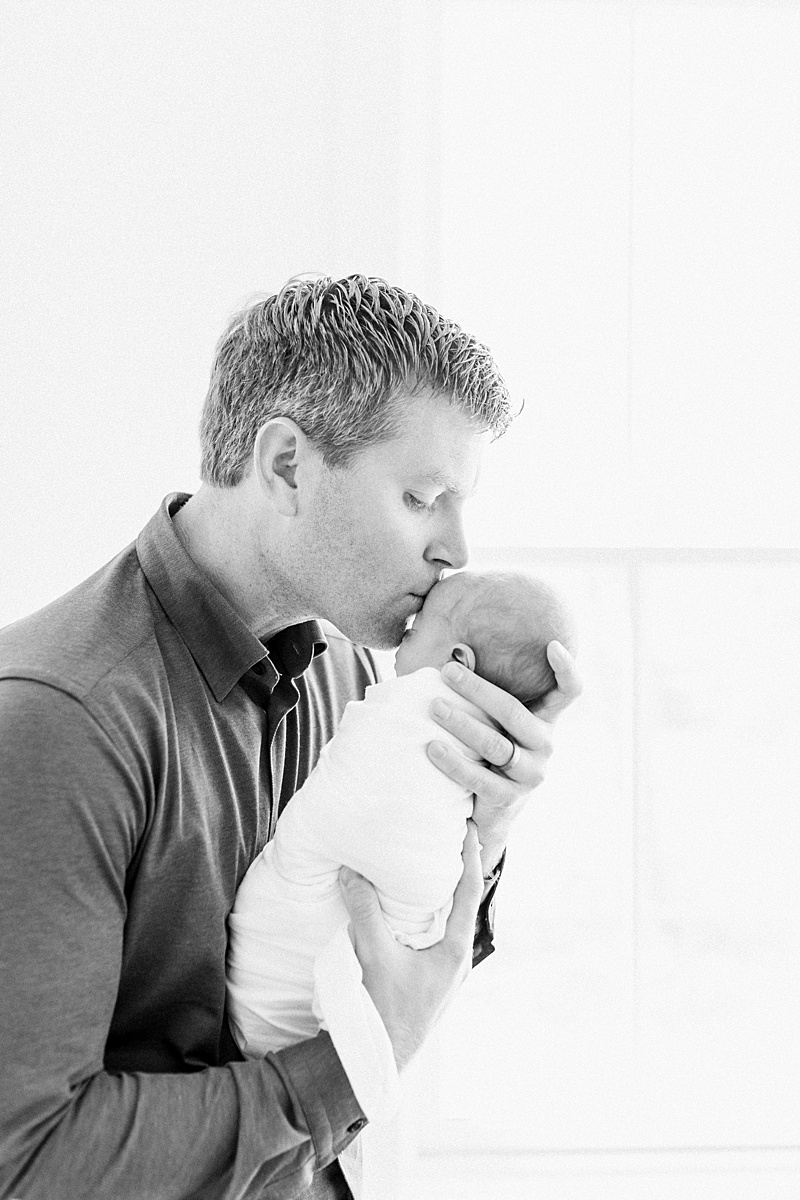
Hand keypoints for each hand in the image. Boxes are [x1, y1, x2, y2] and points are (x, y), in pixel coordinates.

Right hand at [338, 821, 483, 1070]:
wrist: (378, 1059)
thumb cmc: (384, 1010)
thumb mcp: (374, 954)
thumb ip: (365, 912)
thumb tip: (350, 873)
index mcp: (456, 950)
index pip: (470, 891)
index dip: (470, 856)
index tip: (467, 827)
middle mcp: (458, 959)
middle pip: (464, 903)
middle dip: (458, 869)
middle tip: (449, 837)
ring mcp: (446, 971)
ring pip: (450, 921)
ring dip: (442, 893)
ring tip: (432, 863)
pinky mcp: (431, 979)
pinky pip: (436, 936)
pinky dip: (428, 914)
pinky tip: (411, 907)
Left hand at [427, 641, 581, 873]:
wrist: (491, 810)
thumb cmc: (489, 751)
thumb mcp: (498, 722)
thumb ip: (489, 696)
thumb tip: (452, 655)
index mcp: (544, 721)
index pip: (569, 692)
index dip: (566, 669)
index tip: (551, 644)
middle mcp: (544, 745)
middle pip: (513, 712)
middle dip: (477, 689)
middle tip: (447, 671)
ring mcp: (529, 773)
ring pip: (494, 744)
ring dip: (461, 723)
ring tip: (434, 707)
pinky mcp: (508, 797)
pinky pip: (479, 776)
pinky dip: (454, 761)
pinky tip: (432, 746)